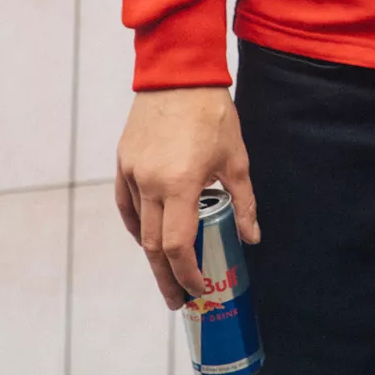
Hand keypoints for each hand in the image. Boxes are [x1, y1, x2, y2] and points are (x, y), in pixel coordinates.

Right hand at [115, 86, 258, 309]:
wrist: (178, 73)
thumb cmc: (212, 113)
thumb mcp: (236, 159)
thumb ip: (243, 202)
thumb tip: (251, 238)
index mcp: (181, 184)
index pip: (178, 246)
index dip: (188, 274)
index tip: (199, 290)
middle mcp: (150, 183)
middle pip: (153, 247)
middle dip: (167, 278)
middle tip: (178, 300)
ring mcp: (132, 173)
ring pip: (141, 225)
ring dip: (155, 252)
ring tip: (170, 270)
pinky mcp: (123, 162)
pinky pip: (126, 205)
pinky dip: (138, 226)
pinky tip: (148, 238)